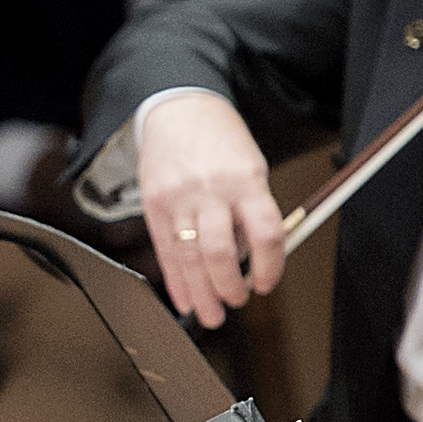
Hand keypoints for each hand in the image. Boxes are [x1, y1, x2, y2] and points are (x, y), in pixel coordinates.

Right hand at [136, 92, 287, 321]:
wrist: (178, 108)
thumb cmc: (219, 140)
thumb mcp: (250, 167)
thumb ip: (253, 211)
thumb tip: (255, 260)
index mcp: (245, 179)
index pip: (265, 233)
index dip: (269, 267)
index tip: (265, 284)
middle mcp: (210, 189)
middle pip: (221, 252)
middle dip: (229, 287)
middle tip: (236, 300)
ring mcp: (178, 198)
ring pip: (189, 258)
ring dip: (201, 293)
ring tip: (211, 313)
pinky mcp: (153, 204)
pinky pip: (165, 251)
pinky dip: (175, 280)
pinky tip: (183, 298)